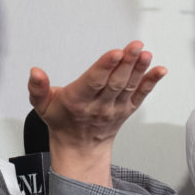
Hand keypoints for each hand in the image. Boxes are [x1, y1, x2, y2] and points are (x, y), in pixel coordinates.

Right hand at [28, 41, 167, 151]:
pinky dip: (151, 82)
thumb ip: (37, 88)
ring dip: (139, 69)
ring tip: (145, 53)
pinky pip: (141, 95)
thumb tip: (35, 72)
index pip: (93, 82)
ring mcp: (116, 108)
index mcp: (78, 101)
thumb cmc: (63, 122)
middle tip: (135, 46)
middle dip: (126, 63)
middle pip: (114, 82)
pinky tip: (159, 70)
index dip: (105, 67)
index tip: (115, 53)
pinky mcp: (128, 109)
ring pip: (128, 86)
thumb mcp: (42, 106)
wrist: (80, 148)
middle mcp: (99, 105)